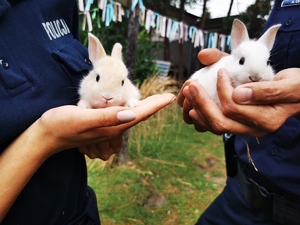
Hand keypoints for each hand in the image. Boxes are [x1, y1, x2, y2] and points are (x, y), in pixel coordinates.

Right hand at [36, 93, 175, 158]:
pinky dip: (131, 108)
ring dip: (145, 107)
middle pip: (139, 115)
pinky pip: (121, 115)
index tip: (171, 98)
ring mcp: (107, 126)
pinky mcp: (100, 123)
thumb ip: (107, 118)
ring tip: (157, 100)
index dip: (156, 105)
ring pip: (132, 115)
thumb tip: (132, 114)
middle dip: (154, 106)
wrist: (47, 135)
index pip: (139, 114)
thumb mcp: (83, 119)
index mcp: (112, 125)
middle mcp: (113, 127)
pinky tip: (133, 106)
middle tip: (169, 98)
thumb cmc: (62, 125)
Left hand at [178, 48, 299, 135]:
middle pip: (220, 123)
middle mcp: (253, 129)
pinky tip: (193, 102)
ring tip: (187, 93)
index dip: (222, 90)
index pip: (234, 108)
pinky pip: (215, 124)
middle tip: (190, 85)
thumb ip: (267, 90)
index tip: (220, 72)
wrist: (299, 96)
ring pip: (214, 127)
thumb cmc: (297, 86)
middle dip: (201, 103)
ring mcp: (244, 128)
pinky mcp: (238, 124)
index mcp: (266, 120)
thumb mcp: (290, 83)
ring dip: (197, 110)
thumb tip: (238, 94)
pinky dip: (201, 114)